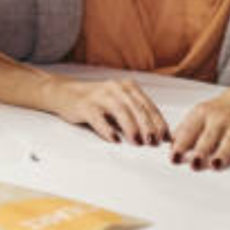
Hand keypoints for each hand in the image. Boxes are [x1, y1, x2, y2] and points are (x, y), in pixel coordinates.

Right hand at [49, 78, 170, 145]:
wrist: (64, 93)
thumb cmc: (96, 101)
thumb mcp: (118, 101)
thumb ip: (135, 113)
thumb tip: (156, 134)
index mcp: (127, 86)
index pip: (148, 105)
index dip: (158, 122)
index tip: (165, 137)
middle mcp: (115, 88)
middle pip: (137, 108)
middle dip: (148, 126)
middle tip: (154, 142)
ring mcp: (99, 96)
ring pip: (120, 111)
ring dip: (131, 128)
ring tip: (138, 142)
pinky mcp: (85, 105)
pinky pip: (98, 118)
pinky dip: (107, 129)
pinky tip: (114, 139)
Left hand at [172, 85, 229, 169]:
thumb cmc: (217, 110)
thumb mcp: (197, 114)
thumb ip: (184, 130)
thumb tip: (170, 146)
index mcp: (201, 114)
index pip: (188, 130)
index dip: (181, 144)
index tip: (174, 157)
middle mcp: (218, 119)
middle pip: (208, 137)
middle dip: (201, 151)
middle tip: (194, 164)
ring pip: (229, 141)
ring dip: (222, 154)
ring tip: (215, 164)